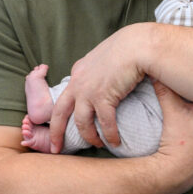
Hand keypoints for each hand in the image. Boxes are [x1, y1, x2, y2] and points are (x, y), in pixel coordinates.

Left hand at [48, 26, 148, 150]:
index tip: (65, 124)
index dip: (64, 113)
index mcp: (78, 72)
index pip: (66, 97)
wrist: (137, 45)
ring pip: (81, 122)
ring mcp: (88, 90)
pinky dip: (110, 134)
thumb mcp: (105, 56)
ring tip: (96, 144)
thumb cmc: (128, 47)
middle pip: (60, 112)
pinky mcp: (103, 97)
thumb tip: (106, 75)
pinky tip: (114, 141)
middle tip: (55, 148)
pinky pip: (104, 122)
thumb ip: (100, 68)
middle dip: (55, 132)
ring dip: (89, 136)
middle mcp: (78, 82)